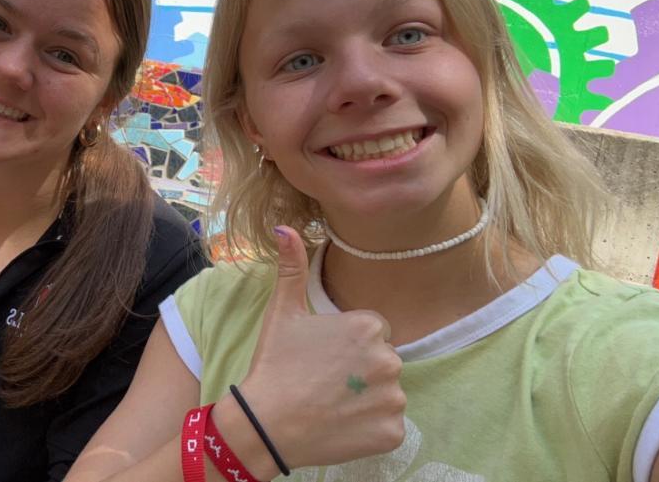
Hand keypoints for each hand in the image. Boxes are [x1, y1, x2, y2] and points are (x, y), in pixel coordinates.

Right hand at [237, 226, 405, 467]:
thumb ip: (291, 268)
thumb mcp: (281, 313)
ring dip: (368, 400)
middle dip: (362, 372)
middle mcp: (389, 359)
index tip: (324, 359)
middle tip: (325, 383)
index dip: (348, 346)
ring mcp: (393, 398)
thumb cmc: (274, 365)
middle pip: (383, 362)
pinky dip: (371, 429)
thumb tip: (285, 227)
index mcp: (367, 326)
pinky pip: (389, 426)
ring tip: (332, 405)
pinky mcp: (392, 432)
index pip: (374, 333)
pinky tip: (342, 426)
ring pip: (388, 394)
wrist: (265, 423)